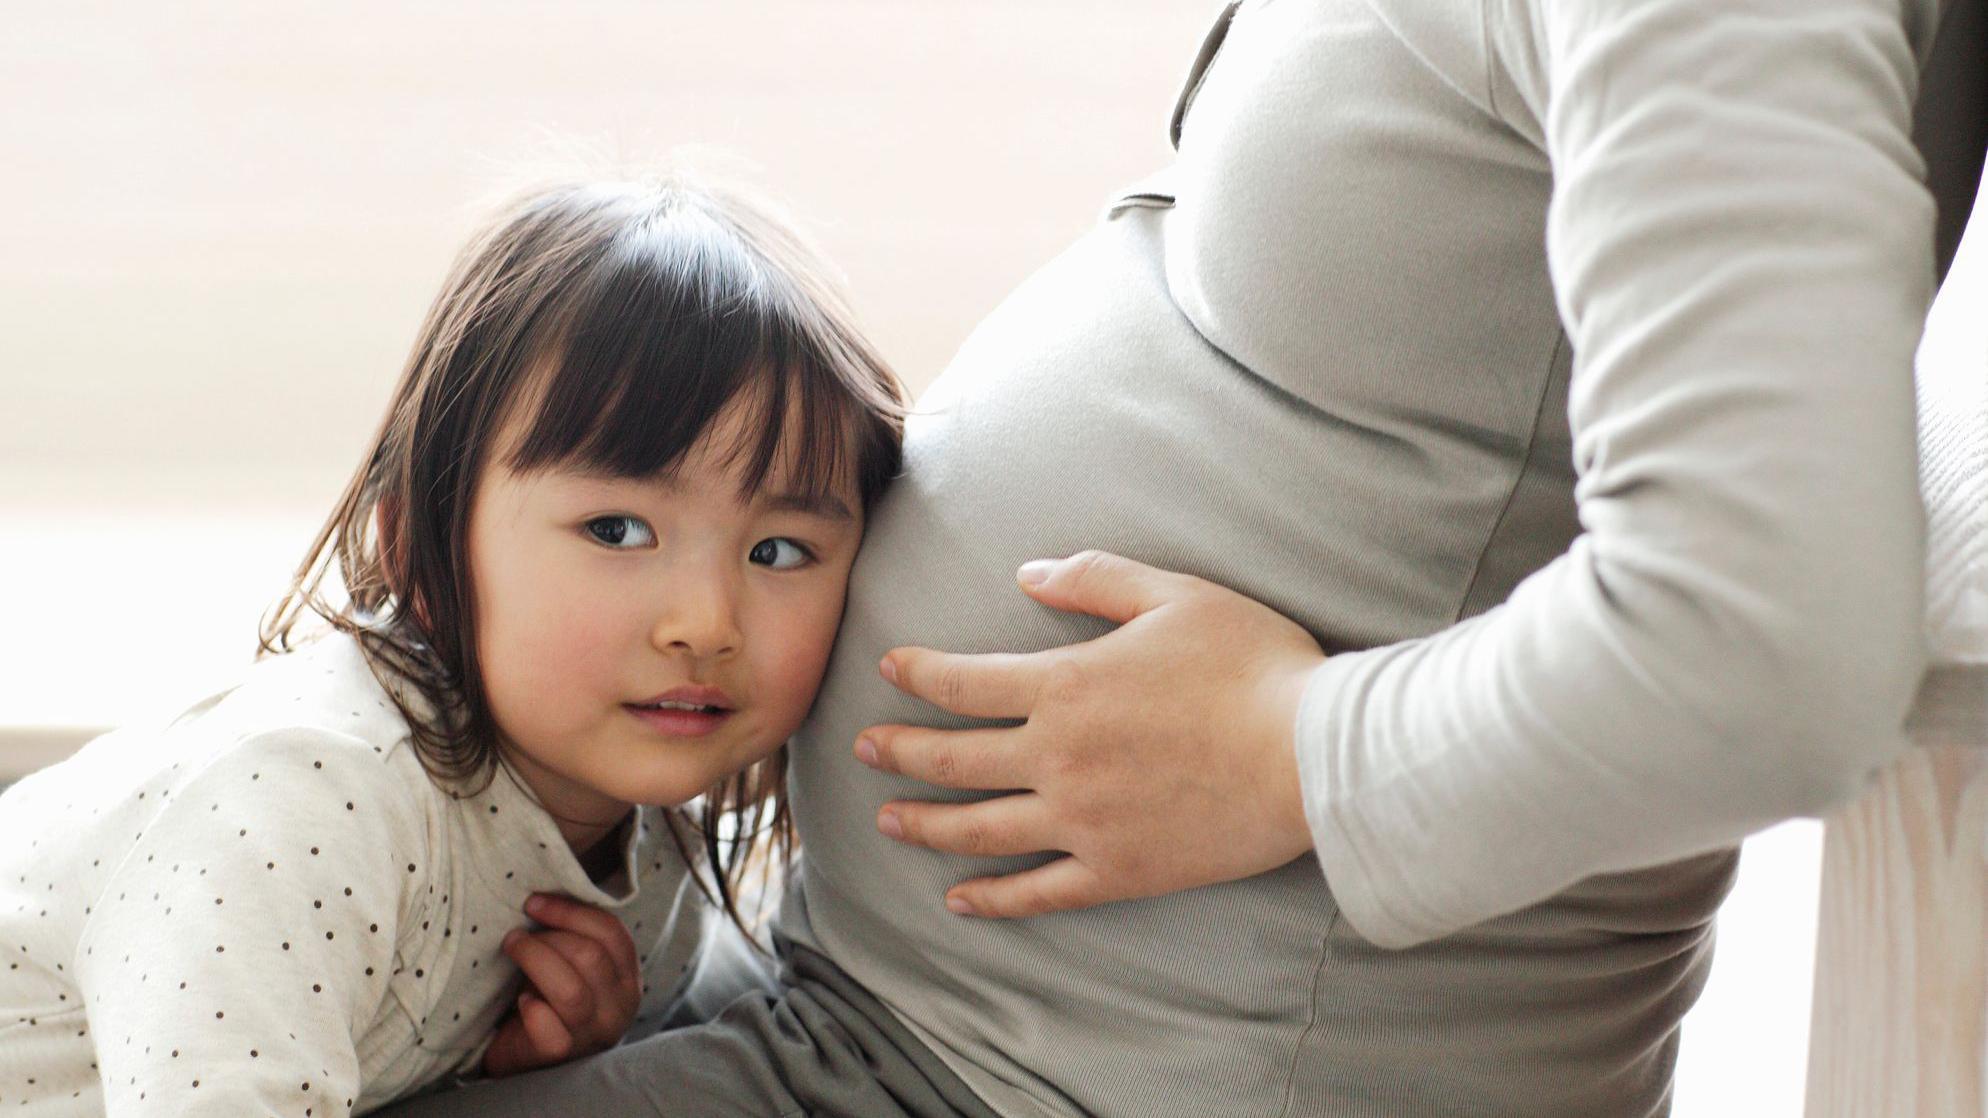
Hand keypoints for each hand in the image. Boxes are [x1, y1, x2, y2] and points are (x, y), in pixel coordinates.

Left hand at [481, 894, 641, 1077]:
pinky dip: (531, 1008)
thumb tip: (544, 897)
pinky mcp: (561, 1055)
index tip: (535, 902)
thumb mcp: (573, 968)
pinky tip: (521, 1001)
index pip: (611, 933)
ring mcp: (592, 1034)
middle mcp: (619, 1007)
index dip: (570, 912)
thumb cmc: (548, 1000)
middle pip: (590, 956)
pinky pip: (548, 1028)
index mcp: (627, 979)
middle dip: (547, 936)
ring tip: (511, 950)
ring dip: (534, 960)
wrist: (525, 1057)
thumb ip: (574, 939)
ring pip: (570, 989)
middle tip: (516, 935)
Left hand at [855, 550, 1326, 918]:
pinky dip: (991, 899)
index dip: (918, 674)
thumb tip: (1028, 574)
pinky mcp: (1116, 870)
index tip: (888, 668)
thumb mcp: (1173, 593)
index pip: (964, 683)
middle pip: (952, 759)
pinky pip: (1038, 892)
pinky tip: (959, 900)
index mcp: (1065, 687)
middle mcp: (1057, 758)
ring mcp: (1081, 822)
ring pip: (978, 830)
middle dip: (899, 751)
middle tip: (862, 747)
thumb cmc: (1251, 664)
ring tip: (888, 820)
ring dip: (925, 825)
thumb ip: (1093, 578)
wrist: (1312, 753)